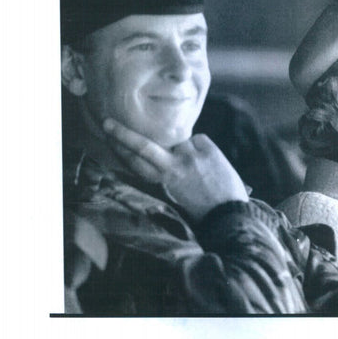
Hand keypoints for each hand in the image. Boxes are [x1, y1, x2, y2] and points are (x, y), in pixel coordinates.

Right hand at [102, 118, 248, 221]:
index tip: (109, 138)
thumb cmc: (201, 209)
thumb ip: (165, 175)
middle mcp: (173, 168)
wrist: (230, 215)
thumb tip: (161, 153)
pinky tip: (207, 162)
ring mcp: (191, 157)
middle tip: (108, 123)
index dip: (120, 149)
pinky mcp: (208, 150)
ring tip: (194, 163)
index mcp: (162, 183)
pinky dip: (200, 147)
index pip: (135, 162)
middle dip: (123, 135)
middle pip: (143, 147)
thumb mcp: (175, 196)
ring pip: (177, 138)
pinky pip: (198, 139)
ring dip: (181, 145)